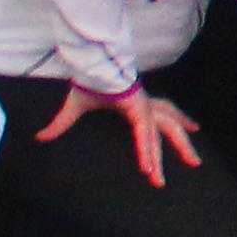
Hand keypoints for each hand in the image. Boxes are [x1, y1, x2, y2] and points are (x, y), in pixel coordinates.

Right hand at [36, 80, 202, 187]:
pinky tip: (147, 166)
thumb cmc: (88, 79)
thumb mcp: (75, 108)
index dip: (158, 140)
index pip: (152, 126)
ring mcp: (143, 106)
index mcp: (136, 106)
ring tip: (168, 175)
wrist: (90, 61)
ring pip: (160, 134)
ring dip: (164, 155)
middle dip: (182, 145)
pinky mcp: (137, 106)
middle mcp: (145, 106)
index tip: (163, 154)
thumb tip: (40, 137)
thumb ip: (62, 123)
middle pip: (169, 127)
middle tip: (195, 162)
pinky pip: (145, 132)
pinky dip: (146, 149)